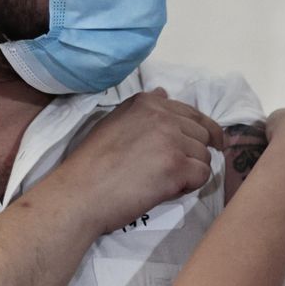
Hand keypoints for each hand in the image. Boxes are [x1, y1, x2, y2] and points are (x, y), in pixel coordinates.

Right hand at [61, 89, 222, 234]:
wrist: (80, 193)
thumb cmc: (92, 164)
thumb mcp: (115, 122)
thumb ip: (143, 110)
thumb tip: (164, 92)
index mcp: (147, 103)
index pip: (192, 113)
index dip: (200, 132)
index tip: (203, 145)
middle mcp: (162, 116)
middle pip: (202, 134)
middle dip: (193, 153)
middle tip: (171, 170)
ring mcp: (171, 140)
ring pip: (204, 156)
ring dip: (190, 171)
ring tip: (163, 181)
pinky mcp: (176, 166)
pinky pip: (203, 175)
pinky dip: (190, 186)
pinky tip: (168, 189)